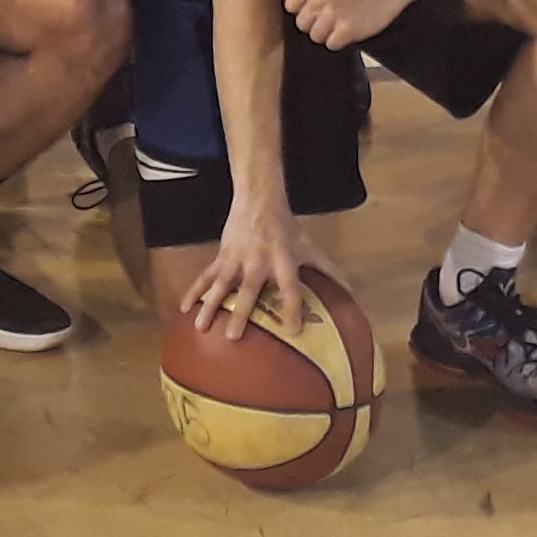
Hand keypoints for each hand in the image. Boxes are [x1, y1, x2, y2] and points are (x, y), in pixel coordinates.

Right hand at [183, 201, 317, 335]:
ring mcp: (237, 259)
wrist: (259, 199)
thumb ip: (328, 271)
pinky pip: (206, 276)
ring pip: (221, 284)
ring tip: (201, 326)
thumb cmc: (286, 227)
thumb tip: (351, 292)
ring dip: (210, 305)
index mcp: (283, 261)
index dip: (291, 308)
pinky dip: (194, 291)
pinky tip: (184, 308)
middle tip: (233, 336)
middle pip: (248, 290)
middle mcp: (258, 261)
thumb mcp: (309, 247)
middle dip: (241, 312)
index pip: (290, 288)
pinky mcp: (222, 256)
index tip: (292, 330)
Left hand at [285, 0, 413, 50]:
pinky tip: (348, 32)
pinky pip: (331, 44)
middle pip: (302, 24)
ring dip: (327, 35)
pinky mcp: (346, 29)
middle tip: (329, 22)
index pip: (290, 5)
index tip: (312, 14)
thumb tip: (298, 12)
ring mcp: (333, 14)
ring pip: (315, 36)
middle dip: (314, 25)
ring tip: (339, 27)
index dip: (301, 12)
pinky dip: (339, 41)